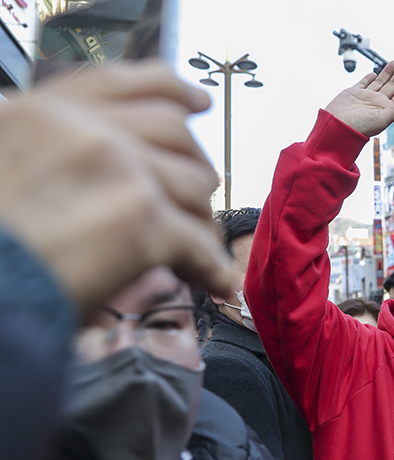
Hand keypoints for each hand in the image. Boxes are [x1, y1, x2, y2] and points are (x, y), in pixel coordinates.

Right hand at [0, 62, 231, 313]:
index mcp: (38, 112)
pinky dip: (211, 266)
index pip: (119, 81)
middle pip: (173, 132)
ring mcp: (115, 168)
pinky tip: (213, 284)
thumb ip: (54, 150)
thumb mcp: (2, 166)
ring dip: (200, 223)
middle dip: (194, 169)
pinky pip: (199, 240)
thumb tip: (123, 162)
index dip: (171, 89)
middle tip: (197, 204)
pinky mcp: (141, 219)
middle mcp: (79, 128)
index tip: (200, 102)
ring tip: (192, 254)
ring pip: (194, 185)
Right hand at [325, 60, 393, 136]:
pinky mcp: (354, 93)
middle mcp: (378, 103)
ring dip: (388, 72)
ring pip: (380, 82)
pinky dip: (369, 78)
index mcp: (386, 109)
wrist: (337, 126)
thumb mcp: (381, 119)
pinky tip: (375, 73)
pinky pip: (364, 83)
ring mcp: (366, 97)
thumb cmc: (358, 128)